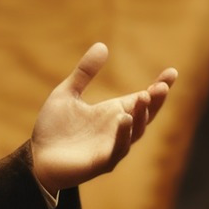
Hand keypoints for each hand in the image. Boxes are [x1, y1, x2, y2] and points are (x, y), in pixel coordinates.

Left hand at [30, 44, 177, 194]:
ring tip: (143, 97)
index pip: (143, 99)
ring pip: (135, 132)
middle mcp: (118, 130)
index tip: (172, 72)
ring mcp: (112, 148)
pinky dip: (123, 134)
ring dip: (140, 115)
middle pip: (145, 115)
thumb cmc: (53, 129)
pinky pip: (117, 149)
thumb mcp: (67, 93)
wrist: (36, 158)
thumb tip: (102, 45)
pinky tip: (124, 118)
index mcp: (113, 113)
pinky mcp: (102, 163)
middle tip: (161, 86)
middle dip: (155, 102)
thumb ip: (84, 72)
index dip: (158, 88)